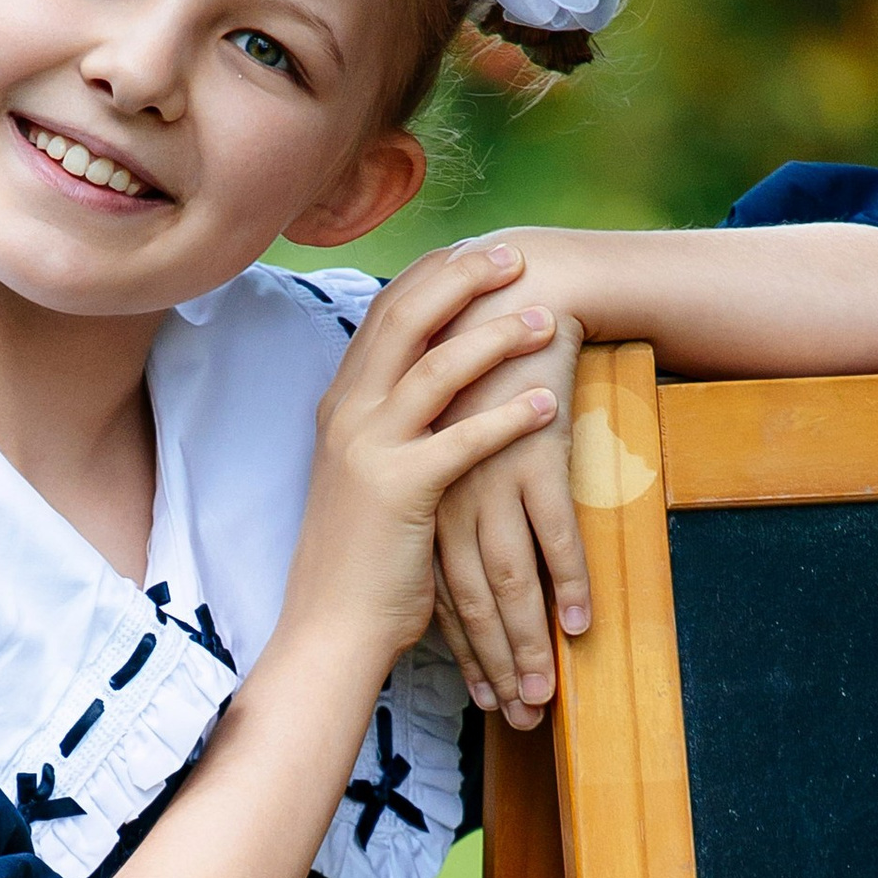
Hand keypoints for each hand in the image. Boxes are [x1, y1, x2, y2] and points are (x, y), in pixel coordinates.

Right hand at [281, 240, 562, 675]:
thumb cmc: (364, 557)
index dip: (434, 276)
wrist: (330, 626)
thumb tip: (438, 389)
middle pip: (406, 320)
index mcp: (342, 406)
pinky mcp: (397, 490)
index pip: (385, 314)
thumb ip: (395, 428)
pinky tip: (545, 404)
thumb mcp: (370, 477)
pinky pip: (460, 440)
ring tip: (546, 321)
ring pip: (435, 370)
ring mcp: (367, 450)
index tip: (479, 251)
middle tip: (515, 257)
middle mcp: (348, 415)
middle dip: (463, 280)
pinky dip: (505, 418)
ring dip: (495, 339)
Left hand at [429, 255, 589, 725]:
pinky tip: (581, 626)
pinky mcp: (531, 456)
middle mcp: (447, 492)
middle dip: (497, 664)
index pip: (442, 589)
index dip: (465, 651)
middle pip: (474, 598)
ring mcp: (487, 476)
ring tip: (546, 694)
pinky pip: (553, 533)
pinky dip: (569, 582)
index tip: (482, 701)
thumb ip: (455, 493)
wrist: (521, 299)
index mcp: (422, 490)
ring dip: (532, 642)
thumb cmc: (491, 370)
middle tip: (517, 718)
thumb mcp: (458, 434)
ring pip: (511, 578)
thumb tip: (471, 554)